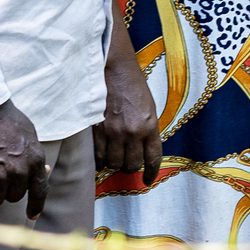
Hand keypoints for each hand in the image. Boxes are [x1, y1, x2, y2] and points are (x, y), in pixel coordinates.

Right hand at [0, 99, 48, 216]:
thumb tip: (34, 172)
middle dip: (4, 189)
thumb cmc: (3, 117)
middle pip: (13, 197)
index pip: (40, 190)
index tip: (32, 214)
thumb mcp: (28, 134)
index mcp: (35, 160)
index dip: (36, 205)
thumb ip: (31, 156)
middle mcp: (19, 172)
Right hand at [97, 29, 161, 183]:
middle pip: (131, 165)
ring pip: (114, 163)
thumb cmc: (133, 86)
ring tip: (114, 158)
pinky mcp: (96, 130)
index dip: (150, 173)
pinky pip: (98, 155)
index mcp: (149, 125)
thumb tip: (143, 150)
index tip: (148, 180)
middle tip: (127, 162)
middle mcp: (132, 132)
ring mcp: (113, 132)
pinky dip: (100, 160)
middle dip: (130, 167)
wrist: (114, 69)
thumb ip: (147, 129)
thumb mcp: (149, 107)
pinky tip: (101, 156)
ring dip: (114, 164)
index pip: (152, 158)